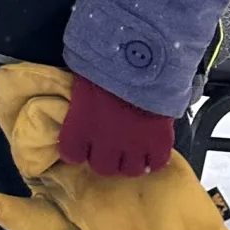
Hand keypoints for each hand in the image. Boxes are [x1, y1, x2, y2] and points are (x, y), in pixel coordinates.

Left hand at [57, 72, 174, 176]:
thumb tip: (81, 105)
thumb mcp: (83, 81)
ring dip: (129, 162)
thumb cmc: (105, 64)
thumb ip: (81, 102)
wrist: (140, 59)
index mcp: (80, 126)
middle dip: (105, 159)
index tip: (82, 144)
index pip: (71, 154)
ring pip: (130, 170)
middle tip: (110, 148)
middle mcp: (104, 143)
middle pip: (103, 168)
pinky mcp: (158, 143)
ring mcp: (133, 146)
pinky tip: (151, 149)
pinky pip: (157, 163)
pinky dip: (154, 159)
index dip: (76, 151)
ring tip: (132, 150)